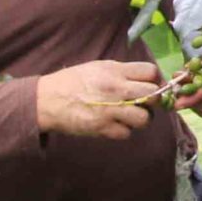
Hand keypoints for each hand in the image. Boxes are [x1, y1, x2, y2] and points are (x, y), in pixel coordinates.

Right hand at [35, 60, 161, 139]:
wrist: (47, 100)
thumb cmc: (73, 81)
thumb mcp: (98, 67)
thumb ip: (123, 72)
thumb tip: (146, 78)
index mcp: (115, 71)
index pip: (151, 72)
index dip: (154, 79)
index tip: (149, 84)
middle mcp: (116, 89)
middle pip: (153, 95)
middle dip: (152, 100)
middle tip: (143, 102)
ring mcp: (110, 110)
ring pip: (144, 119)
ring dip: (140, 118)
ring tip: (130, 116)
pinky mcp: (102, 128)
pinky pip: (126, 133)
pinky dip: (123, 131)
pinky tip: (115, 124)